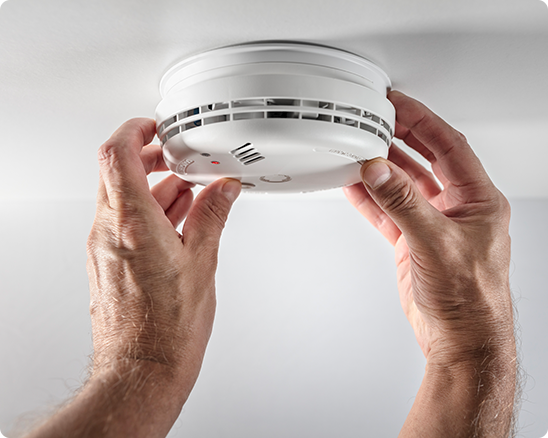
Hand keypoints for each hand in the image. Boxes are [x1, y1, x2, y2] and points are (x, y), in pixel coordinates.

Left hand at [85, 118, 239, 435]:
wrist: (143, 369)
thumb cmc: (168, 329)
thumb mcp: (202, 262)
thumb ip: (212, 217)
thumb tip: (223, 190)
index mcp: (133, 224)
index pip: (118, 154)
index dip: (135, 130)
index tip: (155, 127)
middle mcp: (109, 231)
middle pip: (117, 172)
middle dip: (149, 158)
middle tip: (177, 159)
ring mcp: (104, 247)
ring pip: (121, 197)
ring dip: (153, 187)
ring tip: (189, 194)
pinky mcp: (107, 263)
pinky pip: (122, 222)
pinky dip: (147, 211)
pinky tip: (177, 221)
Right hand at [344, 91, 515, 435]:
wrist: (460, 338)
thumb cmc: (471, 297)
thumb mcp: (436, 242)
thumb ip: (404, 203)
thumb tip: (379, 171)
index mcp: (477, 199)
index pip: (449, 144)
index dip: (422, 120)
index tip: (398, 104)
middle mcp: (456, 207)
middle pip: (425, 158)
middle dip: (400, 137)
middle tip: (375, 119)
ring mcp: (432, 224)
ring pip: (403, 184)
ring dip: (381, 168)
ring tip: (359, 149)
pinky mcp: (413, 241)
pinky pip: (388, 211)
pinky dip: (370, 198)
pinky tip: (355, 186)